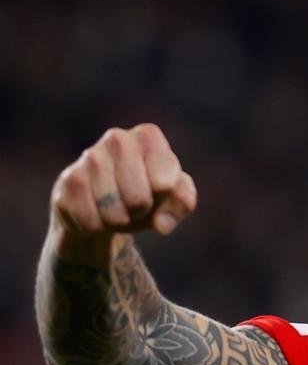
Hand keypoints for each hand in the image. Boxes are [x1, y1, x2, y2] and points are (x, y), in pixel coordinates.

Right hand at [51, 124, 196, 237]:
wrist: (106, 204)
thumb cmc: (147, 193)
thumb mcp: (174, 196)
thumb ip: (182, 203)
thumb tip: (161, 224)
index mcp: (148, 136)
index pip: (165, 184)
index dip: (164, 198)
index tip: (158, 190)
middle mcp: (117, 139)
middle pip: (138, 200)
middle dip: (140, 212)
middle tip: (136, 203)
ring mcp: (89, 157)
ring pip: (113, 213)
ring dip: (119, 221)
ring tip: (117, 207)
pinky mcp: (68, 181)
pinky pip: (90, 221)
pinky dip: (98, 227)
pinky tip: (96, 213)